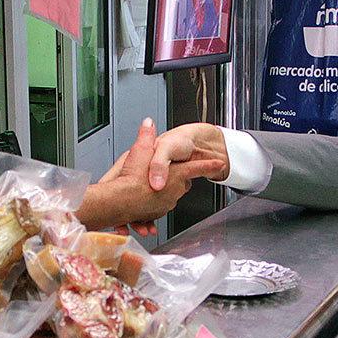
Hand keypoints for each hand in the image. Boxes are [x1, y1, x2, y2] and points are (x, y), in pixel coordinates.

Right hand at [81, 118, 221, 230]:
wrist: (118, 202)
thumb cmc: (130, 179)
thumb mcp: (140, 151)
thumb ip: (147, 137)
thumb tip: (148, 123)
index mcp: (175, 174)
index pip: (197, 168)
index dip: (208, 165)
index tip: (219, 163)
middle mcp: (173, 191)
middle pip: (180, 183)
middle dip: (174, 179)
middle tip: (162, 174)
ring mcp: (165, 204)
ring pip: (167, 195)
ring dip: (159, 192)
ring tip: (144, 186)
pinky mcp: (154, 214)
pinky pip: (156, 207)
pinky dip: (150, 203)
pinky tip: (139, 198)